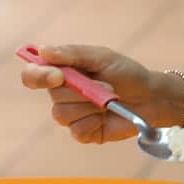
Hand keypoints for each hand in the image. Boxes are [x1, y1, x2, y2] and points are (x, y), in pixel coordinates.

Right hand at [20, 45, 182, 143]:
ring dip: (91, 106)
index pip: (32, 75)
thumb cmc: (126, 73)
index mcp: (62, 71)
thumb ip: (72, 54)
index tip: (57, 76)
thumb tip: (42, 50)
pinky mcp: (83, 132)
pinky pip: (77, 131)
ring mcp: (72, 115)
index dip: (37, 76)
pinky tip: (106, 116)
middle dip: (80, 91)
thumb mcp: (101, 57)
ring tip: (109, 99)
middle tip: (106, 85)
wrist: (150, 97)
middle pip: (52, 96)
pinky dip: (95, 122)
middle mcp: (62, 94)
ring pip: (62, 114)